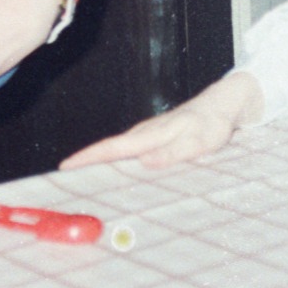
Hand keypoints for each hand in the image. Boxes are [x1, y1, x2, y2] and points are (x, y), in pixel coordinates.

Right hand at [59, 72, 264, 169]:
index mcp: (151, 135)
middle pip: (108, 151)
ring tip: (82, 182)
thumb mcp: (199, 141)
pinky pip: (129, 153)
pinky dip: (116, 162)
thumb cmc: (213, 123)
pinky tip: (114, 174)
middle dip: (85, 163)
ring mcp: (149, 136)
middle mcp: (145, 135)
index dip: (87, 157)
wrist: (222, 104)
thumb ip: (174, 152)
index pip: (112, 148)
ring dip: (99, 164)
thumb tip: (145, 163)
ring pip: (118, 152)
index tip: (65, 166)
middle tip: (64, 182)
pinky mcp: (155, 139)